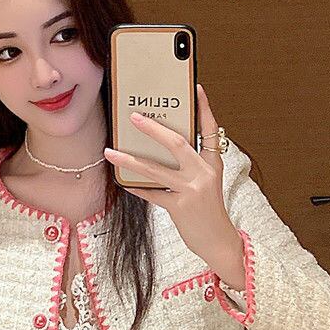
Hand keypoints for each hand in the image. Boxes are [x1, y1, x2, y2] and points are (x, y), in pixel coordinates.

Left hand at [103, 83, 237, 264]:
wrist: (219, 241)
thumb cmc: (209, 210)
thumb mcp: (207, 183)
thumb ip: (191, 166)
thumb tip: (160, 149)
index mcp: (213, 164)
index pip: (210, 130)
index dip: (204, 108)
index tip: (196, 88)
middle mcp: (203, 173)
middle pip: (177, 143)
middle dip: (153, 128)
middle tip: (134, 117)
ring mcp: (191, 190)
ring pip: (155, 169)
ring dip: (130, 159)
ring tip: (111, 151)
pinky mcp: (179, 207)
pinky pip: (151, 192)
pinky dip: (135, 186)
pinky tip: (121, 180)